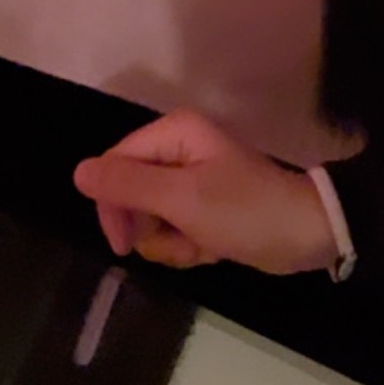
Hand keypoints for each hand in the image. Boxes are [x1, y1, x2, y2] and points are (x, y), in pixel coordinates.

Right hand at [73, 108, 337, 274]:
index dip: (113, 206)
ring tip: (203, 244)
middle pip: (130, 193)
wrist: (306, 235)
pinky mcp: (204, 209)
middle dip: (150, 228)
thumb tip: (77, 172)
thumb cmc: (244, 210)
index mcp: (174, 134)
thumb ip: (128, 184)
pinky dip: (188, 247)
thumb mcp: (182, 198)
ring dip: (172, 242)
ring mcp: (192, 181)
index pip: (114, 165)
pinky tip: (212, 250)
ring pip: (151, 219)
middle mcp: (179, 150)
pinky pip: (174, 231)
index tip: (123, 243)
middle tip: (177, 241)